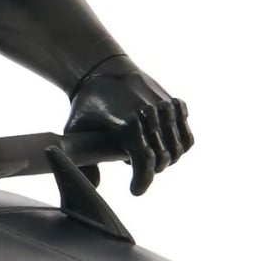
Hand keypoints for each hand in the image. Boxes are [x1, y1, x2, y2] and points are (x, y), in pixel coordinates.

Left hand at [66, 59, 193, 194]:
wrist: (103, 69)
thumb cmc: (85, 104)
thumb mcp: (74, 130)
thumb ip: (82, 161)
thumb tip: (94, 187)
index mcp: (127, 125)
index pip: (145, 162)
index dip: (143, 181)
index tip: (136, 191)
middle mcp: (150, 116)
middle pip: (164, 158)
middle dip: (153, 171)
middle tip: (140, 172)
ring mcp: (165, 107)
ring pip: (180, 147)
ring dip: (168, 158)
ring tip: (151, 158)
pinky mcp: (173, 102)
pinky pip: (186, 132)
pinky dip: (179, 142)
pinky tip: (163, 142)